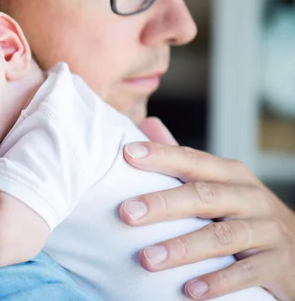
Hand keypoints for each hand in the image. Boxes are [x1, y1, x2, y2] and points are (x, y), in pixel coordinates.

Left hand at [119, 117, 294, 299]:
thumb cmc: (242, 213)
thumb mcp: (218, 183)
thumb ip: (183, 159)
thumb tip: (146, 123)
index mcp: (230, 174)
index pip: (191, 160)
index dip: (161, 155)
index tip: (127, 155)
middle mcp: (250, 196)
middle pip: (204, 196)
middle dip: (163, 203)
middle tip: (126, 214)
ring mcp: (268, 230)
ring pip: (223, 236)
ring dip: (183, 248)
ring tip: (147, 259)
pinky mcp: (280, 263)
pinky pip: (248, 273)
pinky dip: (219, 282)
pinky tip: (190, 291)